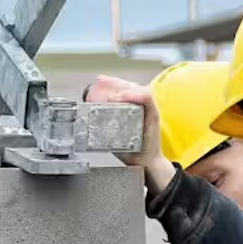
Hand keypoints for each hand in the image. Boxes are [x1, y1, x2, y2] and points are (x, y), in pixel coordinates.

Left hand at [85, 76, 176, 194]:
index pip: (123, 88)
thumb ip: (104, 122)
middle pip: (129, 85)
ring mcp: (149, 109)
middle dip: (114, 82)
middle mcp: (141, 105)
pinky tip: (123, 97)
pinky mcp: (154, 114)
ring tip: (112, 94)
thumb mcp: (113, 133)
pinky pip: (147, 98)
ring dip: (123, 88)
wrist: (144, 163)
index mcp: (132, 107)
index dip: (111, 82)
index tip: (99, 81)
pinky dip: (135, 95)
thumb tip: (88, 114)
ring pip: (138, 88)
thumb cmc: (131, 149)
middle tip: (102, 82)